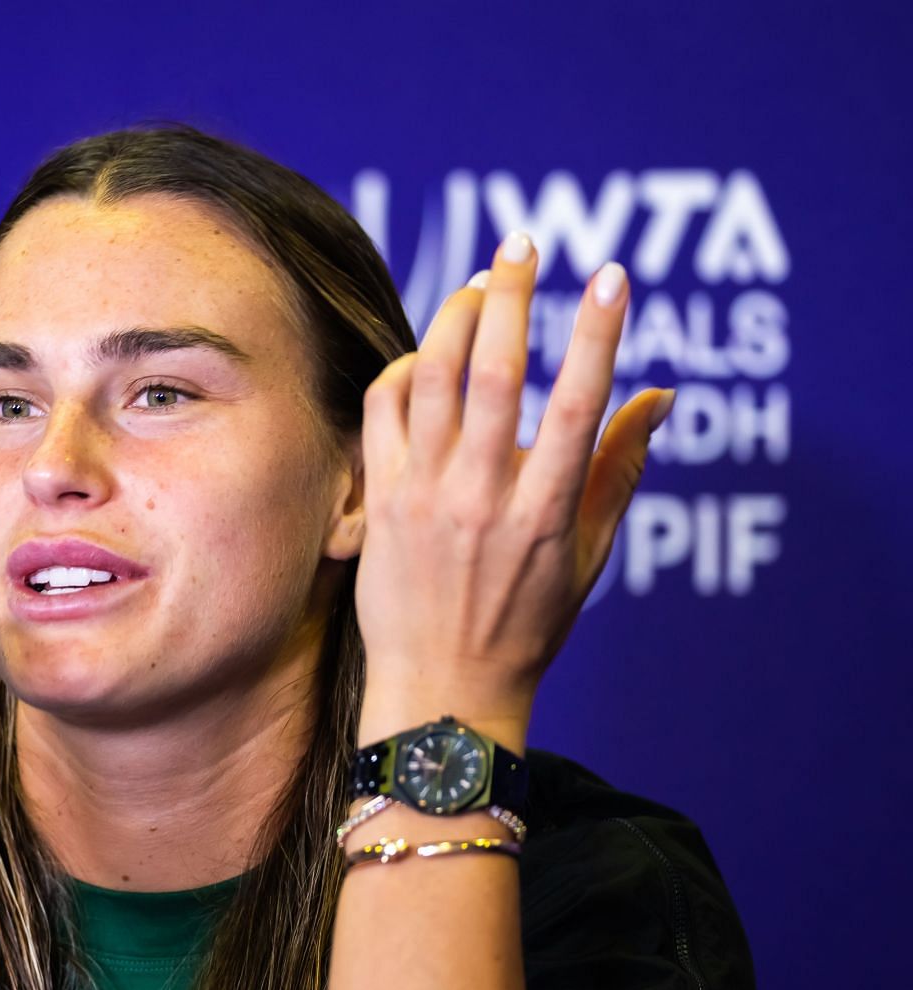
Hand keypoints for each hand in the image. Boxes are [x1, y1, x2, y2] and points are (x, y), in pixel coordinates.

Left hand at [353, 231, 672, 751]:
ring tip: (477, 282)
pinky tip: (428, 353)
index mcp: (549, 511)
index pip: (580, 403)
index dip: (598, 332)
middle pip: (496, 370)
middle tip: (522, 244)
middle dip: (511, 294)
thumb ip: (621, 469)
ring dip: (454, 316)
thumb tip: (660, 394)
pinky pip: (385, 410)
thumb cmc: (526, 624)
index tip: (611, 275)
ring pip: (433, 378)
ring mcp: (427, 495)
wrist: (444, 692)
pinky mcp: (383, 499)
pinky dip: (406, 369)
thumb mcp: (589, 555)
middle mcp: (485, 496)